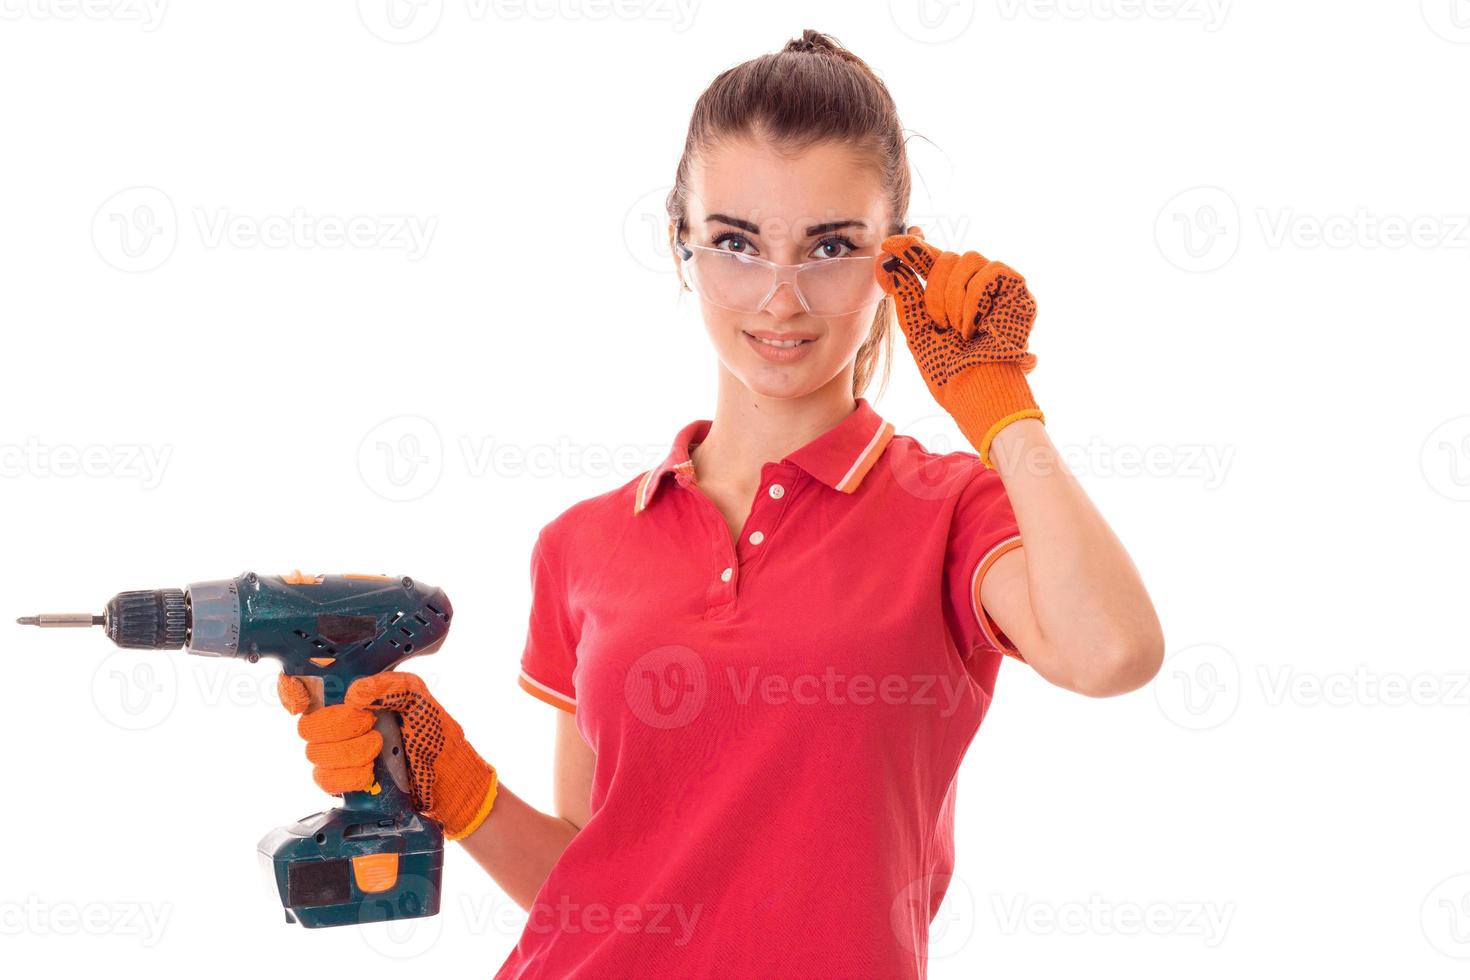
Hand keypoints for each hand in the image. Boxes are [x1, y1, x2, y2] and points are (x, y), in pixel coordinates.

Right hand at [279, 671, 498, 840]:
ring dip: (349, 754)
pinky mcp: (344, 782)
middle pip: (309, 725)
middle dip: (338, 728)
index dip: (293, 692)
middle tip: (371, 729)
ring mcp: (342, 753)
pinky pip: (324, 779)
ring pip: (315, 754)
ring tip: (378, 752)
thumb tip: (353, 694)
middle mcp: (344, 723)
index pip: (309, 688)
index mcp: (358, 696)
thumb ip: (391, 687)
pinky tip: (369, 775)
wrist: (448, 781)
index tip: (301, 703)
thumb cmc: (436, 735)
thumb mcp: (420, 700)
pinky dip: (347, 778)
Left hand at [875, 233, 1044, 465]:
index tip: (888, 243)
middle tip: (940, 323)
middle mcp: (971, 286)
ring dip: (954, 297)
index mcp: (947, 295)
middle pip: (945, 257)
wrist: (976, 392)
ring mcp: (995, 286)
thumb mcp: (918, 331)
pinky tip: (976, 326)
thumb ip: (904, 296)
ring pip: (966, 260)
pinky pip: (991, 271)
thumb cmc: (949, 370)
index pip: (928, 260)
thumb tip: (885, 264)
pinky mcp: (1017, 289)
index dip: (910, 248)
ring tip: (960, 329)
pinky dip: (976, 298)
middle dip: (935, 291)